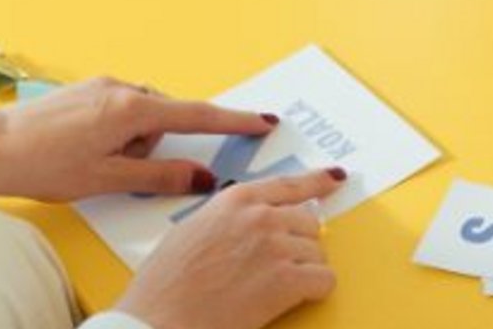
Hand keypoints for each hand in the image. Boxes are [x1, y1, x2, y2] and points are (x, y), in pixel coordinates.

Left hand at [0, 78, 277, 201]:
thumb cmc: (43, 165)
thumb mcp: (108, 180)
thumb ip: (160, 176)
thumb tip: (202, 177)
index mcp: (132, 109)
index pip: (197, 116)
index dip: (233, 122)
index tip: (264, 120)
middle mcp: (121, 88)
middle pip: (163, 120)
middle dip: (152, 148)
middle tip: (116, 171)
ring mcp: (101, 85)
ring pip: (139, 117)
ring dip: (130, 142)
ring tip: (90, 163)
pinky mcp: (84, 89)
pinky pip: (117, 110)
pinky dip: (113, 132)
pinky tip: (81, 149)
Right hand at [116, 170, 346, 328]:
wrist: (159, 320)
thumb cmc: (165, 285)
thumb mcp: (192, 230)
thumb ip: (227, 218)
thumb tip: (249, 223)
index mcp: (235, 200)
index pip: (289, 184)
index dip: (317, 182)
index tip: (334, 178)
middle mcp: (260, 216)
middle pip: (308, 222)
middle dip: (298, 245)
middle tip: (275, 268)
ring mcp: (276, 245)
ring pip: (318, 252)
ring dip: (303, 270)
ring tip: (269, 288)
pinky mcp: (287, 278)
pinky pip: (324, 279)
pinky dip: (314, 291)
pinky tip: (290, 299)